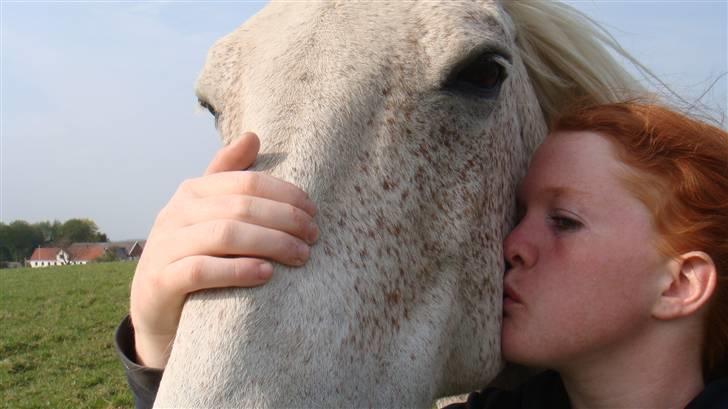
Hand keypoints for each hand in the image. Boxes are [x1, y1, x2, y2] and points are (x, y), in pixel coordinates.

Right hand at [129, 132, 317, 367]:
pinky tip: (266, 274)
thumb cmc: (192, 257)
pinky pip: (200, 270)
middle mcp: (176, 213)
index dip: (285, 194)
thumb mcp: (208, 214)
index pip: (246, 183)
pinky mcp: (160, 281)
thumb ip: (228, 176)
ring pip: (224, 235)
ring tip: (300, 255)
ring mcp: (165, 246)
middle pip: (240, 207)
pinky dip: (237, 270)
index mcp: (193, 192)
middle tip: (313, 236)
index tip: (313, 212)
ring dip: (270, 243)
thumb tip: (252, 136)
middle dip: (285, 219)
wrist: (155, 310)